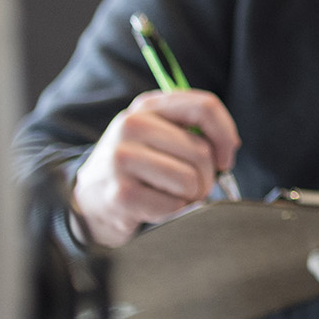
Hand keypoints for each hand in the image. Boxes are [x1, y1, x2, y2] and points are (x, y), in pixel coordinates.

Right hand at [70, 90, 239, 246]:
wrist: (89, 201)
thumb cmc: (135, 168)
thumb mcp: (157, 136)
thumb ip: (191, 130)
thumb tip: (229, 146)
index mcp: (147, 106)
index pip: (204, 107)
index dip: (225, 135)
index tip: (226, 157)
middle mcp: (131, 126)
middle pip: (200, 151)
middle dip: (207, 176)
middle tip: (193, 186)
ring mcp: (122, 159)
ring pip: (189, 179)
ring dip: (190, 196)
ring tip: (171, 196)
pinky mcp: (120, 194)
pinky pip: (173, 206)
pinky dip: (171, 212)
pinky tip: (153, 207)